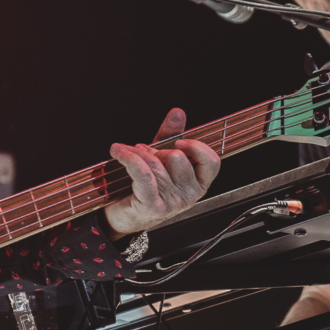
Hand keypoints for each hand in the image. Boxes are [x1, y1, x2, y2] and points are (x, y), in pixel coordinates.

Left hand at [103, 108, 220, 237]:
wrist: (124, 217)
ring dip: (136, 153)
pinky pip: (143, 174)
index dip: (197, 147)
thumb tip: (178, 113)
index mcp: (198, 184)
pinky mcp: (153, 206)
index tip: (179, 141)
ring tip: (125, 151)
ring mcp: (173, 203)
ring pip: (156, 164)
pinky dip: (129, 158)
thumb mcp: (161, 159)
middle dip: (156, 150)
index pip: (212, 162)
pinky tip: (118, 152)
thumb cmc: (144, 188)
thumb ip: (171, 136)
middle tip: (142, 152)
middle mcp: (190, 195)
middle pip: (178, 158)